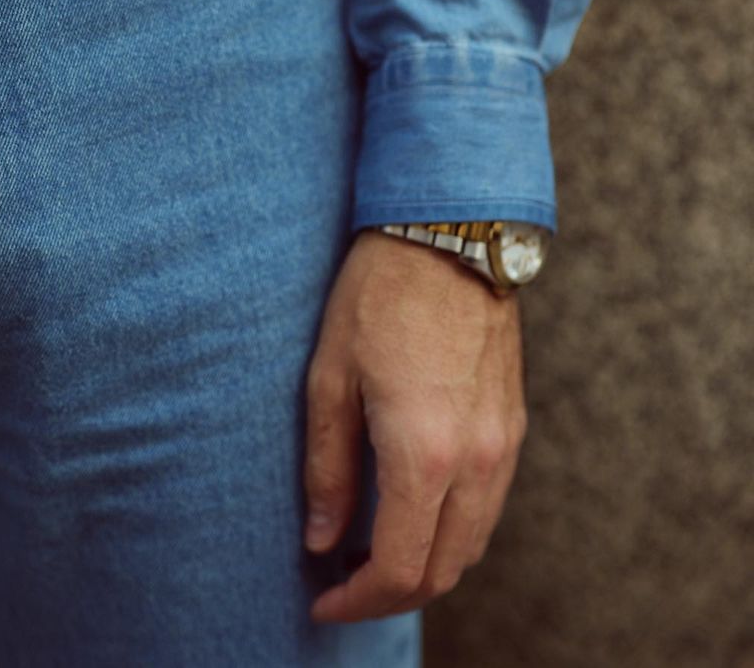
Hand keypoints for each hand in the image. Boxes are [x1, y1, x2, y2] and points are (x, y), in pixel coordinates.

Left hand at [303, 227, 527, 620]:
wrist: (450, 234)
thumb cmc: (379, 296)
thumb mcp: (329, 377)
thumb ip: (327, 467)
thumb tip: (322, 539)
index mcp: (423, 454)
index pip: (397, 568)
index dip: (356, 601)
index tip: (321, 600)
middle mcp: (477, 462)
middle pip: (441, 571)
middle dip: (389, 594)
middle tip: (341, 584)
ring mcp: (504, 445)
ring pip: (471, 544)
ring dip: (424, 565)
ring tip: (370, 551)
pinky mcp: (514, 425)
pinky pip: (489, 506)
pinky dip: (451, 530)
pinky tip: (412, 510)